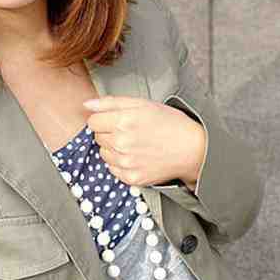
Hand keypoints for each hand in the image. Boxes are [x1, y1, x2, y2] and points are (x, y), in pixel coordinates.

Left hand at [82, 95, 205, 189]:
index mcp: (123, 121)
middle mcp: (122, 142)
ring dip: (113, 148)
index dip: (103, 119)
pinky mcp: (131, 177)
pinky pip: (112, 169)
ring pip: (104, 153)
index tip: (115, 120)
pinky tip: (136, 156)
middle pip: (97, 137)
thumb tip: (87, 105)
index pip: (92, 121)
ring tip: (134, 143)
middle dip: (109, 132)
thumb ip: (110, 102)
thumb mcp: (142, 104)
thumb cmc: (171, 124)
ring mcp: (126, 162)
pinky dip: (120, 163)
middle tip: (129, 130)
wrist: (192, 149)